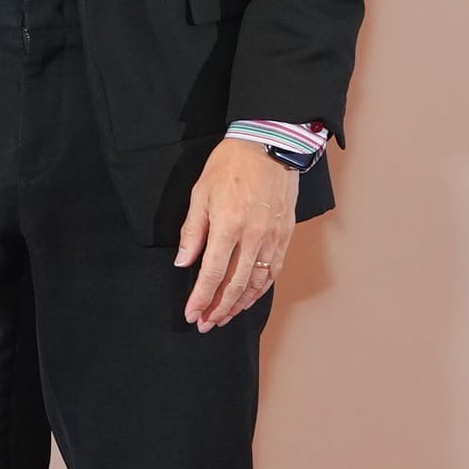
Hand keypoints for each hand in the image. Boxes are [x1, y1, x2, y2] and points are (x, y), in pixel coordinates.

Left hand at [174, 137, 300, 334]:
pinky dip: (261, 289)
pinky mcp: (286, 233)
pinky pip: (274, 269)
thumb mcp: (200, 192)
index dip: (201, 298)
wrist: (269, 143)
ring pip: (257, 282)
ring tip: (225, 317)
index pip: (211, 273)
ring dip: (240, 304)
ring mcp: (273, 236)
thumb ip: (193, 230)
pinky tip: (250, 298)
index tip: (192, 314)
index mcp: (228, 224)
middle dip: (219, 308)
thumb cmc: (230, 165)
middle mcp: (254, 236)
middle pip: (235, 284)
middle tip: (206, 324)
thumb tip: (183, 262)